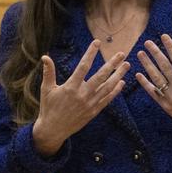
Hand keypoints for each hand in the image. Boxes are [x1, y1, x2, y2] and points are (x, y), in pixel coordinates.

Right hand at [31, 40, 128, 156]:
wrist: (53, 130)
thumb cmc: (48, 107)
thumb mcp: (46, 89)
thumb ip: (48, 72)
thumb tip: (45, 56)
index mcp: (71, 87)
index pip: (83, 66)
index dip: (90, 53)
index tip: (97, 43)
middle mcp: (83, 95)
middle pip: (101, 76)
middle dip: (112, 64)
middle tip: (122, 54)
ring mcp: (90, 104)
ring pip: (108, 87)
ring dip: (118, 76)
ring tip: (126, 66)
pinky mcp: (94, 111)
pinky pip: (107, 99)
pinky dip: (115, 91)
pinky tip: (121, 82)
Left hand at [136, 34, 171, 146]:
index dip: (170, 47)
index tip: (164, 36)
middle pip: (165, 67)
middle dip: (156, 53)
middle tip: (147, 42)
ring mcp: (171, 97)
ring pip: (157, 78)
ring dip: (147, 65)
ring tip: (140, 54)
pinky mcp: (166, 106)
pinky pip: (153, 93)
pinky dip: (145, 84)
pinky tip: (139, 74)